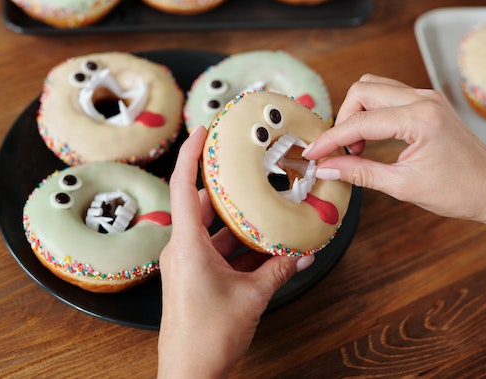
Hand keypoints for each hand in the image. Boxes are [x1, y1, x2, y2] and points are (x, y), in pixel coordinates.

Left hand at [158, 126, 314, 377]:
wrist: (190, 374)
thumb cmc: (208, 337)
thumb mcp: (252, 297)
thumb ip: (279, 270)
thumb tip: (304, 253)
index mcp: (187, 247)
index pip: (184, 187)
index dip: (190, 154)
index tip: (202, 130)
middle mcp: (181, 251)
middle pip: (202, 205)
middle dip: (225, 187)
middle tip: (246, 167)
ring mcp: (186, 265)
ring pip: (211, 230)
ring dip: (236, 221)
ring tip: (263, 206)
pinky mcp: (193, 278)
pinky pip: (215, 250)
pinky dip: (236, 246)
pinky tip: (263, 246)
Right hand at [303, 74, 485, 222]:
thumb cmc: (460, 191)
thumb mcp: (403, 186)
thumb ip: (360, 173)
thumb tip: (325, 168)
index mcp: (420, 118)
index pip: (360, 122)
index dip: (331, 139)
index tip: (313, 154)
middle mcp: (424, 99)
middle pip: (362, 91)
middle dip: (343, 120)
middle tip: (340, 152)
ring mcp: (428, 97)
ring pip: (374, 88)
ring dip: (357, 113)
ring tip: (357, 147)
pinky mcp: (429, 103)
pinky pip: (389, 95)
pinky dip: (372, 113)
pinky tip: (372, 139)